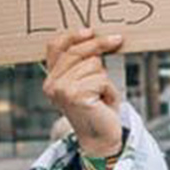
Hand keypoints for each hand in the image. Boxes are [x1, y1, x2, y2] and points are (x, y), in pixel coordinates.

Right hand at [41, 29, 124, 155]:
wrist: (101, 138)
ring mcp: (61, 90)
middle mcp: (51, 84)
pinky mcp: (75, 95)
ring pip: (93, 64)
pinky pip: (101, 78)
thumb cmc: (98, 108)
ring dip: (104, 78)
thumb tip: (94, 36)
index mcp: (51, 79)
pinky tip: (103, 102)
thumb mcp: (88, 81)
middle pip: (78, 51)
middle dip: (100, 45)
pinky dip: (109, 89)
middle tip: (117, 40)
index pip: (55, 47)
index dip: (73, 36)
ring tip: (101, 95)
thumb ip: (83, 62)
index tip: (90, 31)